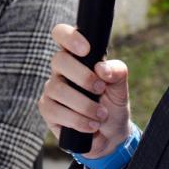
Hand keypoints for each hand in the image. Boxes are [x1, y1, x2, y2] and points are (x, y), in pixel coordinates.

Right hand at [39, 23, 131, 158]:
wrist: (110, 134)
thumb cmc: (112, 103)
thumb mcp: (120, 86)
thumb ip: (116, 71)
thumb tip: (101, 69)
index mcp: (77, 55)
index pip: (62, 34)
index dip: (69, 37)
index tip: (86, 50)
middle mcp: (61, 69)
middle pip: (59, 60)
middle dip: (83, 77)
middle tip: (100, 89)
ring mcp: (52, 89)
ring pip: (58, 89)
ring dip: (83, 104)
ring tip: (101, 115)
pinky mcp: (48, 109)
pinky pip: (55, 110)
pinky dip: (77, 120)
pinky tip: (91, 125)